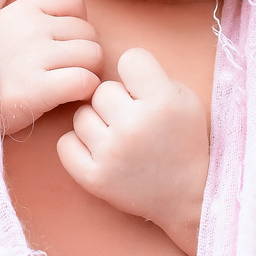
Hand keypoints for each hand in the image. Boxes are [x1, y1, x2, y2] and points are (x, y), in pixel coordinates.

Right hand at [0, 0, 102, 135]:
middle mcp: (30, 27)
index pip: (73, 1)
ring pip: (93, 55)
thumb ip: (31, 21)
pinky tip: (70, 98)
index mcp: (21, 10)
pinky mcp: (37, 88)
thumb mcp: (1, 31)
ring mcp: (33, 56)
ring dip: (89, 73)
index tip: (62, 44)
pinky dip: (86, 91)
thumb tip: (73, 23)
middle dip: (85, 53)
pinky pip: (86, 81)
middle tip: (66, 72)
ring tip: (68, 85)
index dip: (76, 24)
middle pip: (88, 32)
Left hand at [56, 48, 209, 255]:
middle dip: (116, 101)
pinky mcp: (94, 178)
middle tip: (132, 120)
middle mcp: (134, 125)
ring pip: (81, 115)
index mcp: (162, 101)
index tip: (143, 89)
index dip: (136, 73)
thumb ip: (153, 78)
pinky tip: (99, 150)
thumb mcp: (186, 100)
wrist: (190, 196)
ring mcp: (111, 153)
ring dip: (97, 123)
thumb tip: (117, 67)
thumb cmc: (185, 143)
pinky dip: (78, 145)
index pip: (129, 59)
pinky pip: (65, 144)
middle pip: (102, 89)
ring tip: (117, 138)